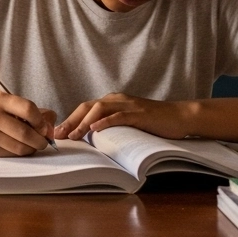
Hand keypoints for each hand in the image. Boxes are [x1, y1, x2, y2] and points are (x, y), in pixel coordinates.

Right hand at [0, 92, 56, 156]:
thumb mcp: (6, 104)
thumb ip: (31, 111)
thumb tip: (50, 126)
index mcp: (0, 99)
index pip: (28, 109)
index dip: (41, 121)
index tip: (43, 127)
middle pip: (26, 132)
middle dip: (40, 140)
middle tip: (43, 142)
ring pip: (19, 147)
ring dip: (31, 149)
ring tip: (32, 146)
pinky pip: (9, 154)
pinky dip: (19, 153)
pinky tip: (17, 148)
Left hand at [54, 93, 191, 140]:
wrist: (180, 116)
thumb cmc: (154, 122)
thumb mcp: (128, 122)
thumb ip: (112, 124)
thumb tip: (92, 137)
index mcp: (113, 101)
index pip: (85, 108)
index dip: (70, 119)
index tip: (58, 133)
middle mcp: (117, 99)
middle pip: (87, 107)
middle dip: (70, 121)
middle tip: (57, 135)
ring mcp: (128, 105)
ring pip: (99, 110)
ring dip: (83, 123)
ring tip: (72, 135)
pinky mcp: (139, 113)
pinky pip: (119, 115)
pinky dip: (105, 122)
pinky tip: (94, 129)